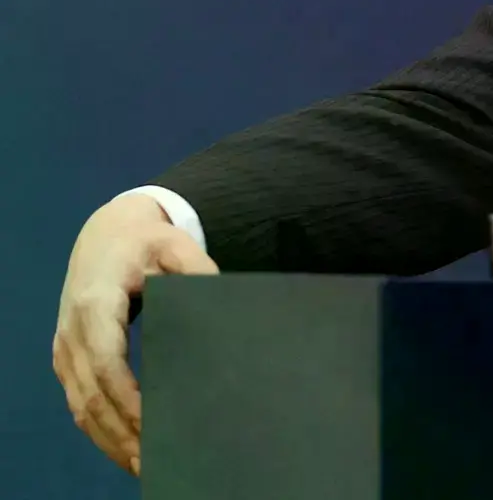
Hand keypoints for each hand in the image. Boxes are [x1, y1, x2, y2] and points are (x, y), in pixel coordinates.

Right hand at [52, 194, 217, 475]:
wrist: (106, 233)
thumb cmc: (145, 240)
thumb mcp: (174, 243)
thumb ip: (197, 268)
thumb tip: (220, 297)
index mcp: (95, 306)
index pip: (108, 364)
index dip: (127, 399)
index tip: (153, 426)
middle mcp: (72, 333)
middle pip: (92, 395)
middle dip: (121, 433)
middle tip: (154, 462)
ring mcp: (65, 348)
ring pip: (81, 405)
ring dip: (109, 439)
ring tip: (143, 465)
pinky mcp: (67, 358)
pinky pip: (78, 401)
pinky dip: (99, 429)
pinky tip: (124, 447)